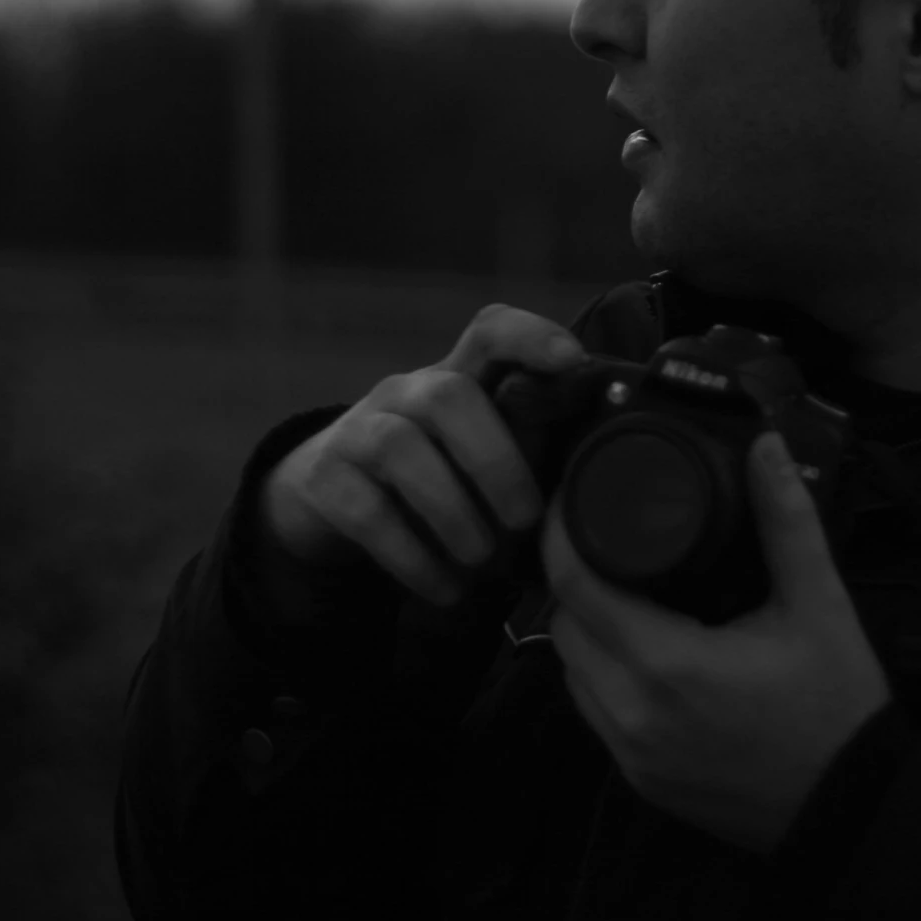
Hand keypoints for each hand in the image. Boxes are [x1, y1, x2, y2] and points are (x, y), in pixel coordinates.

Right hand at [257, 304, 585, 611]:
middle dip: (495, 460)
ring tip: (481, 558)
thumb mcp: (481, 463)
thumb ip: (530, 453)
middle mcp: (405, 393)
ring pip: (400, 447)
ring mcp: (358, 430)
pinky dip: (412, 556)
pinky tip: (445, 588)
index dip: (530, 336)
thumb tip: (597, 471)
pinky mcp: (323, 477)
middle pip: (449, 395)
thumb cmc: (432, 483)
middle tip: (523, 519)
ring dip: (451, 510)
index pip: (490, 332)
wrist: (327, 504)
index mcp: (457, 379)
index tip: (571, 360)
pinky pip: (365, 510)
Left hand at [543, 430, 891, 853]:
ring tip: (619, 592)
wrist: (855, 809)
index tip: (569, 503)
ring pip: (571, 672)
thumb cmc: (838, 708)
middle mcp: (632, 712)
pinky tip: (634, 652)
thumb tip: (765, 447)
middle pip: (564, 625)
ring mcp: (630, 754)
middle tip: (603, 544)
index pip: (573, 585)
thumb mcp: (819, 606)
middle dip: (575, 580)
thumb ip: (787, 522)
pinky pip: (593, 713)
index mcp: (667, 663)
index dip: (560, 535)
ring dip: (585, 630)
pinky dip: (601, 677)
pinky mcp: (638, 780)